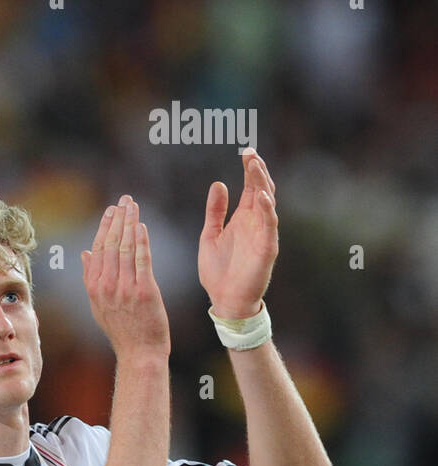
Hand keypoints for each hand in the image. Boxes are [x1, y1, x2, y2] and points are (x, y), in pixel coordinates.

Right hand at [81, 195, 170, 360]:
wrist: (139, 353)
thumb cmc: (122, 330)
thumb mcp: (99, 306)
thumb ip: (91, 279)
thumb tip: (84, 253)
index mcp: (95, 288)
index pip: (98, 251)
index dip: (105, 228)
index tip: (111, 210)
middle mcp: (107, 287)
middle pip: (111, 245)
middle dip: (118, 219)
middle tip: (124, 200)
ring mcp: (125, 289)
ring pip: (125, 248)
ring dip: (130, 223)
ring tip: (134, 206)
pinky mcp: (144, 291)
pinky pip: (142, 260)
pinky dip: (141, 241)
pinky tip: (142, 226)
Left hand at [199, 149, 278, 319]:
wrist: (224, 301)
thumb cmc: (218, 272)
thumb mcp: (209, 236)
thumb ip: (215, 211)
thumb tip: (218, 183)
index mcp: (243, 218)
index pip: (250, 187)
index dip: (249, 169)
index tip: (245, 151)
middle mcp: (256, 223)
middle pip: (261, 189)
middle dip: (257, 171)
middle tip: (250, 152)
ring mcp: (263, 234)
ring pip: (268, 202)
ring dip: (262, 183)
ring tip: (255, 166)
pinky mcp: (267, 248)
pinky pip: (270, 225)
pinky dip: (266, 209)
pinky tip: (260, 196)